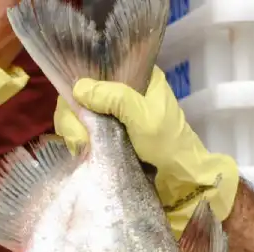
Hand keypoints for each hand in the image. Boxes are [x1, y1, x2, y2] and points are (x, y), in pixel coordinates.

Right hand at [53, 67, 237, 237]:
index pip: (97, 69)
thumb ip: (114, 99)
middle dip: (75, 116)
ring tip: (84, 149)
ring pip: (78, 113)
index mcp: (136, 77)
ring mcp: (112, 115)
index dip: (81, 85)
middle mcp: (121, 91)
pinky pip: (82, 131)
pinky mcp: (105, 135)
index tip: (78, 105)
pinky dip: (78, 141)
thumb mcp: (144, 117)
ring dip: (75, 131)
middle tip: (81, 138)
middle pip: (82, 93)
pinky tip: (84, 152)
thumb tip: (78, 88)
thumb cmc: (167, 144)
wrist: (178, 179)